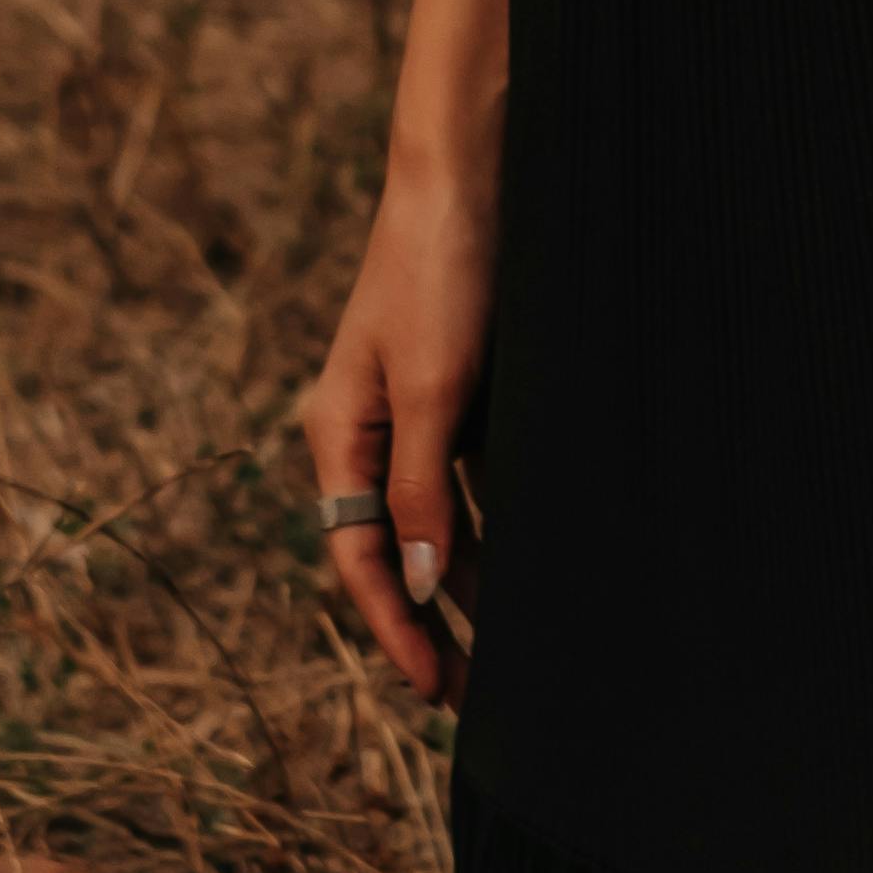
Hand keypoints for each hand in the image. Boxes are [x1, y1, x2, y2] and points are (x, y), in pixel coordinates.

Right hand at [300, 155, 494, 707]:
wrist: (474, 174)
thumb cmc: (440, 273)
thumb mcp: (431, 391)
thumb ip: (421, 491)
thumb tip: (413, 583)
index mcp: (341, 435)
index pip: (360, 557)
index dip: (394, 630)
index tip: (433, 691)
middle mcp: (372, 433)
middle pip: (396, 552)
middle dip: (430, 623)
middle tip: (475, 697)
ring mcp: (419, 415)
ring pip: (439, 524)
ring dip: (468, 585)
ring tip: (509, 652)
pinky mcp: (465, 395)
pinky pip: (476, 485)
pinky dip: (498, 529)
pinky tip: (532, 568)